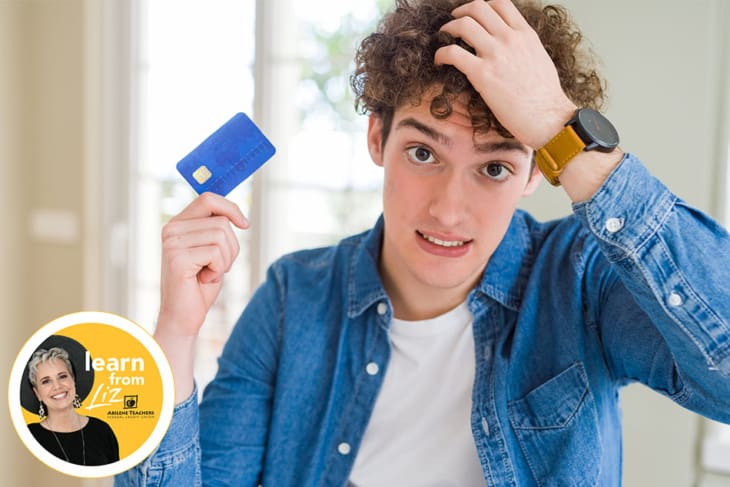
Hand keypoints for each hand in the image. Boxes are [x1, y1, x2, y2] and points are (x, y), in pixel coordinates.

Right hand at [157, 192, 247, 336]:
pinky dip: (219, 269)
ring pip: (221, 236)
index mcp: (179, 223)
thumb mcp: (212, 250)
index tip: (245, 225)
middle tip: (219, 266)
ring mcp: (172, 242)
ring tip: (210, 273)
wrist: (184, 315)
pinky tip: (204, 279)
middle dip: (231, 246)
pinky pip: (216, 253)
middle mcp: (171, 229)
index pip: (208, 199)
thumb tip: (238, 215)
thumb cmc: (200, 284)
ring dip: (226, 259)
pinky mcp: (177, 258)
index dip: (231, 208)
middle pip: (221, 221)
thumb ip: (217, 229)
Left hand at [434, 0, 575, 148]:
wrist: (547, 117)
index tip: (473, 15)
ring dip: (448, 29)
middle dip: (461, 13)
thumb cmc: (545, 96)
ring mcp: (495, 54)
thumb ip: (523, 47)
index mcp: (525, 34)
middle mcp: (509, 38)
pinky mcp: (482, 74)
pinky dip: (441, 54)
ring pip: (463, 24)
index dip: (482, 6)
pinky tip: (439, 61)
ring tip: (443, 38)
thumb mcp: (539, 58)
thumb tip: (511, 48)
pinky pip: (452, 53)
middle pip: (478, 8)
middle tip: (454, 23)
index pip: (500, 4)